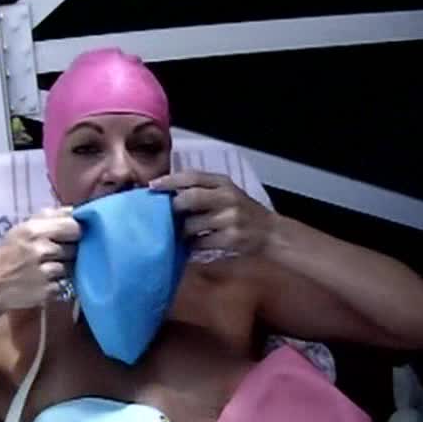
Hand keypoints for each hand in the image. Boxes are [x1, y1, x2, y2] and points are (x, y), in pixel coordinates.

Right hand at [0, 207, 80, 311]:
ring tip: (46, 269)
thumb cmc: (5, 257)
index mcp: (33, 230)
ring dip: (64, 268)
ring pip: (72, 266)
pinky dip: (58, 284)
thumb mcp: (20, 231)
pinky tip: (43, 283)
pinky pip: (65, 284)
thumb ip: (48, 217)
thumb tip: (74, 210)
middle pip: (76, 247)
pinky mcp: (48, 291)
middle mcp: (40, 250)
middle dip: (70, 250)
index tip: (70, 235)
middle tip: (56, 254)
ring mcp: (45, 272)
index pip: (73, 226)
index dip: (74, 231)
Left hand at [150, 171, 276, 254]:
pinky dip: (192, 245)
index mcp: (224, 183)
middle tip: (164, 216)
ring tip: (179, 233)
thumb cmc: (243, 212)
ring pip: (192, 224)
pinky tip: (192, 245)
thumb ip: (203, 190)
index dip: (169, 180)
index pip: (192, 176)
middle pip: (190, 198)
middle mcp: (228, 197)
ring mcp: (230, 218)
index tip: (152, 186)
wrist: (270, 232)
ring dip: (181, 231)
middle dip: (173, 208)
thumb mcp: (227, 193)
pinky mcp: (231, 238)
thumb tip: (167, 193)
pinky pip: (201, 242)